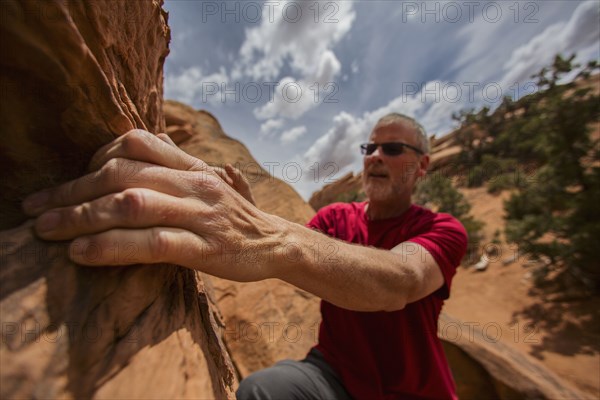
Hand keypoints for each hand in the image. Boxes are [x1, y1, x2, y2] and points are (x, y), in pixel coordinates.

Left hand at [22, 129, 278, 280]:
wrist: (276, 243)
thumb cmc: (234, 215)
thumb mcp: (209, 181)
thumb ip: (177, 163)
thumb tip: (146, 142)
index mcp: (192, 165)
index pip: (135, 142)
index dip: (93, 157)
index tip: (69, 183)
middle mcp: (194, 182)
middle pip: (121, 174)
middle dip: (71, 191)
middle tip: (34, 209)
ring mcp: (200, 213)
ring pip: (130, 205)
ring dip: (80, 216)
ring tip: (46, 230)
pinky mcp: (204, 248)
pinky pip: (149, 243)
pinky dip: (110, 247)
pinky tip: (81, 253)